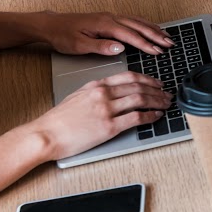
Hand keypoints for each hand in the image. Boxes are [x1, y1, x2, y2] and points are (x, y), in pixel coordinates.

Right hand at [29, 72, 170, 160]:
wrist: (45, 134)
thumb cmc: (57, 120)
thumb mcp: (77, 97)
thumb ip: (95, 93)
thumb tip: (112, 94)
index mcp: (96, 85)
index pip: (128, 76)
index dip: (147, 78)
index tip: (156, 82)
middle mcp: (103, 94)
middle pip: (138, 86)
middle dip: (156, 89)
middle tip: (166, 93)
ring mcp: (107, 109)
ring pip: (141, 99)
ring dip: (157, 101)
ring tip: (165, 103)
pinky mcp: (109, 127)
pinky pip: (137, 118)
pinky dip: (150, 116)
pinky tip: (156, 116)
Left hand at [37, 11, 170, 56]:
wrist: (51, 25)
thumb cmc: (63, 36)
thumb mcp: (79, 45)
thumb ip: (101, 46)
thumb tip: (120, 48)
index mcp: (105, 24)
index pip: (131, 36)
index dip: (146, 44)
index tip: (158, 51)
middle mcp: (110, 18)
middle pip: (138, 26)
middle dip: (156, 35)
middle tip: (170, 44)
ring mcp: (110, 17)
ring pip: (137, 21)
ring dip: (153, 29)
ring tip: (166, 36)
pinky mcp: (109, 19)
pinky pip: (131, 20)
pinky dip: (144, 24)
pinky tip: (150, 28)